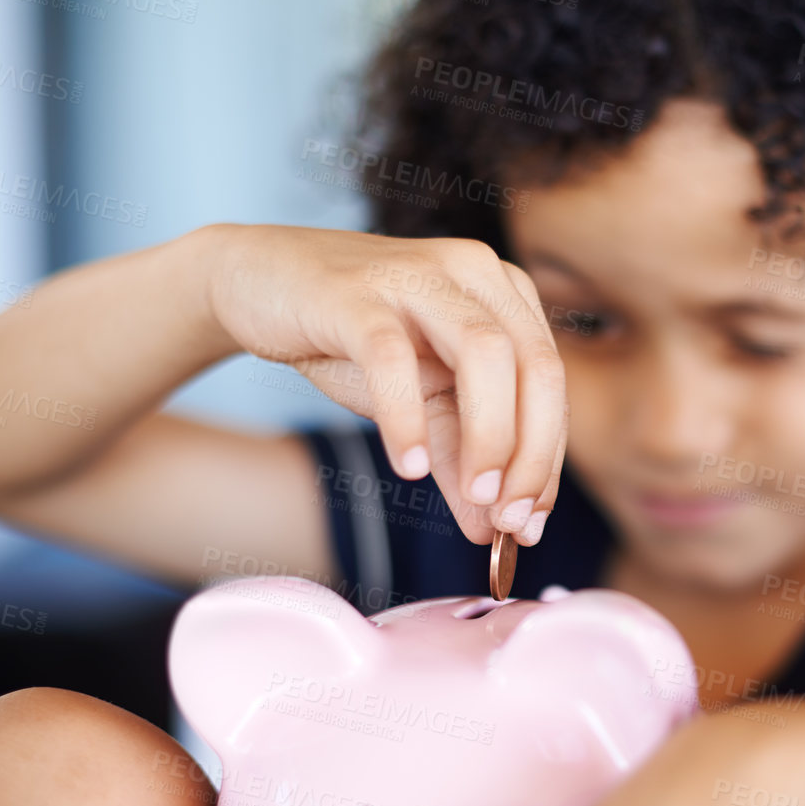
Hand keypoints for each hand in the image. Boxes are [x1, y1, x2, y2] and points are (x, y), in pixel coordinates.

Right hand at [206, 224, 566, 543]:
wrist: (255, 281)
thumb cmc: (350, 342)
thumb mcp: (418, 402)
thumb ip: (458, 460)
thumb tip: (492, 533)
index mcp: (503, 293)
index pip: (549, 383)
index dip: (547, 460)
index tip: (531, 527)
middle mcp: (473, 272)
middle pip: (536, 366)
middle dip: (532, 455)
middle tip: (512, 522)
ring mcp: (415, 275)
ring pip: (485, 354)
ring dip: (490, 436)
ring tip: (476, 497)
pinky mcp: (353, 294)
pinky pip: (392, 358)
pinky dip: (407, 418)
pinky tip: (408, 468)